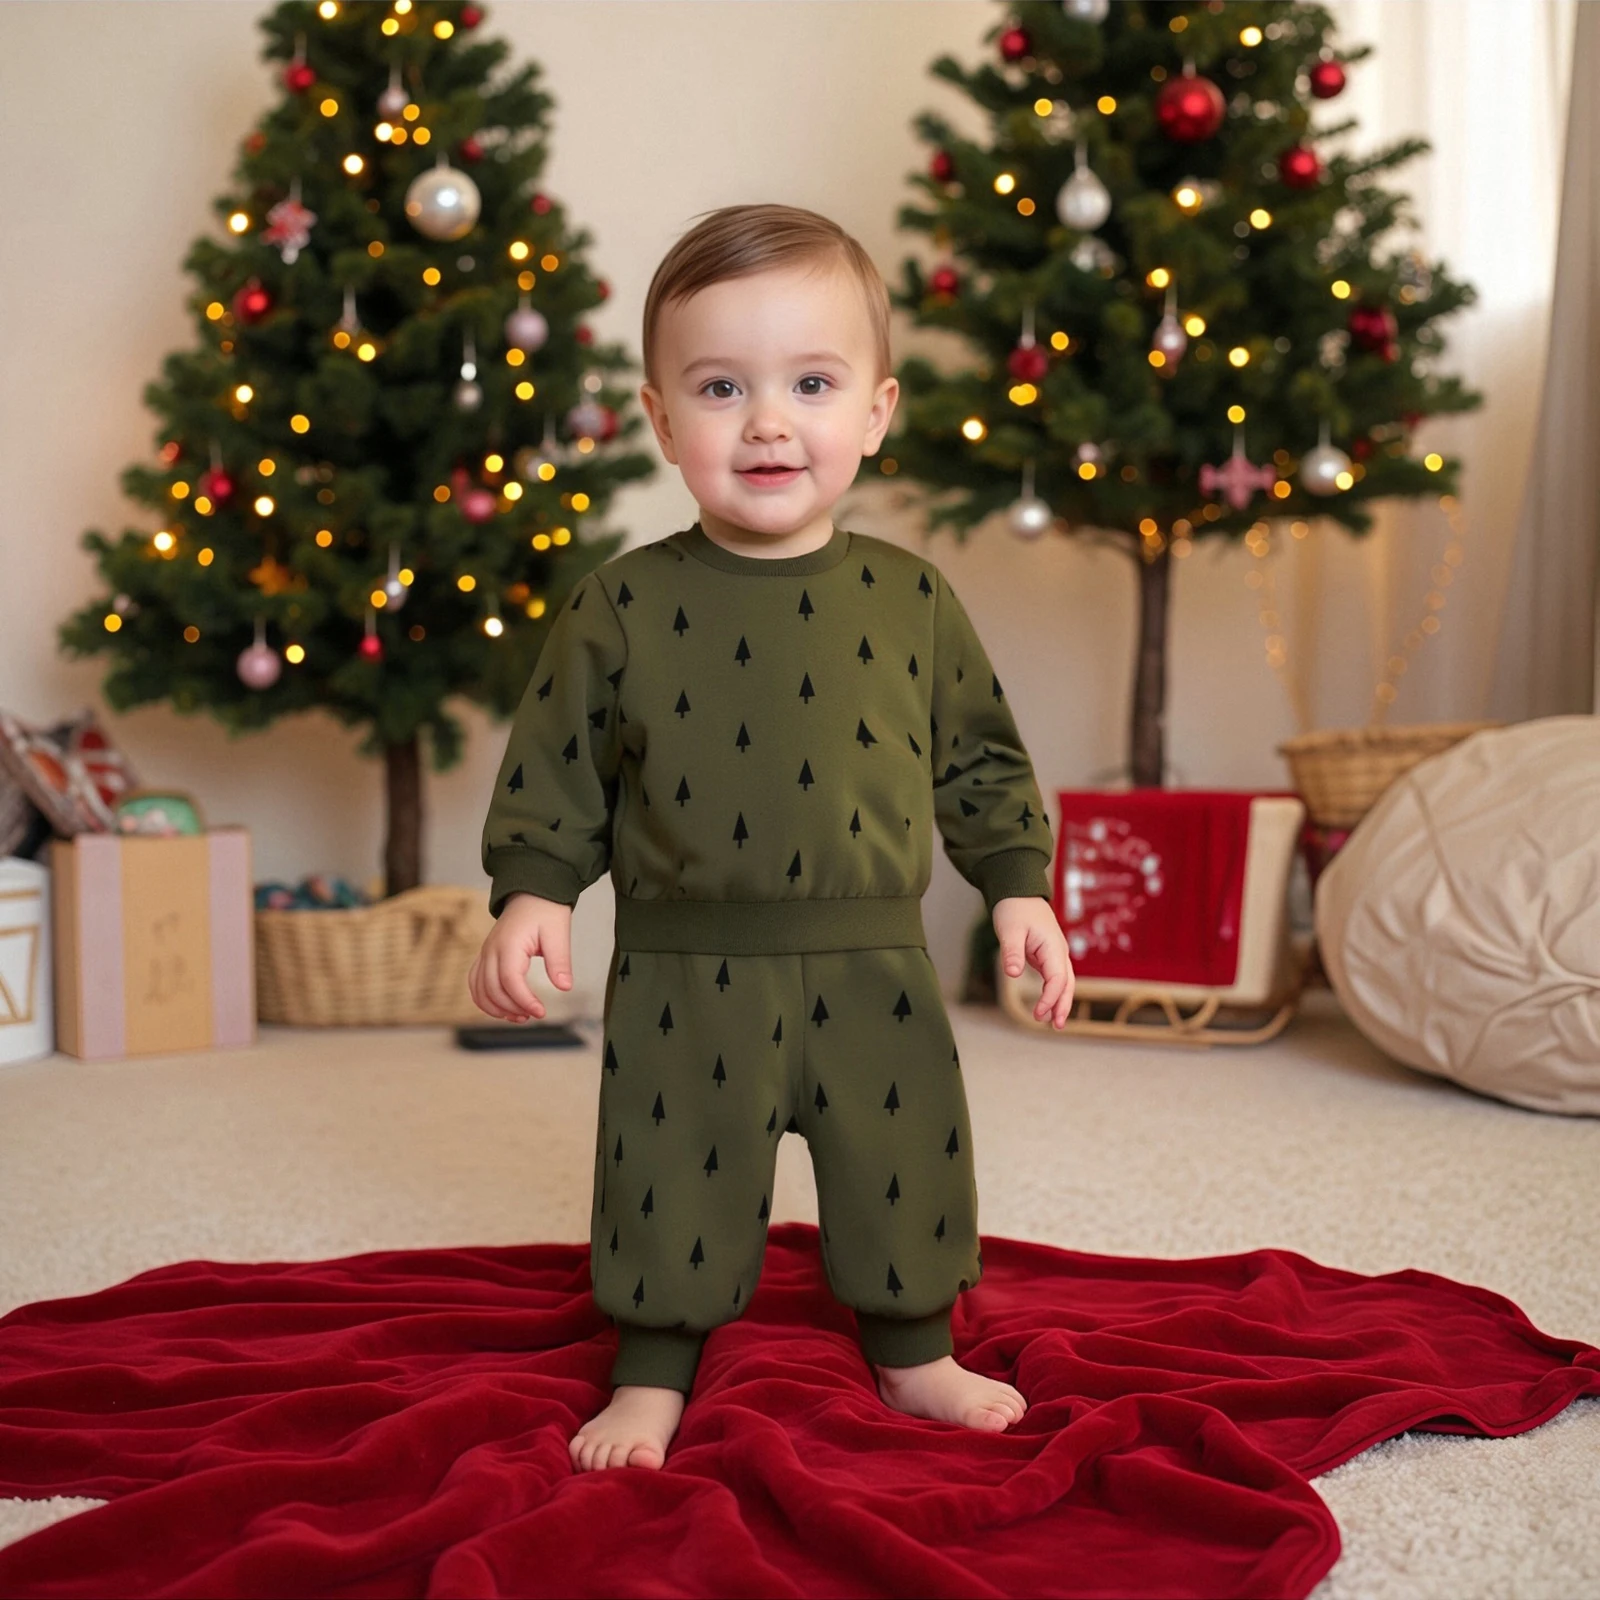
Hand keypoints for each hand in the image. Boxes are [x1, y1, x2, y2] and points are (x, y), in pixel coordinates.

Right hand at [468, 892, 572, 1021]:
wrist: (531, 893)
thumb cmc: (545, 910)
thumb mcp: (559, 933)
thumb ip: (560, 961)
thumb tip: (564, 987)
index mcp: (509, 944)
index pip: (510, 980)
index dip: (524, 1001)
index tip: (541, 1012)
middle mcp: (491, 950)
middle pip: (493, 989)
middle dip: (513, 1007)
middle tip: (535, 1014)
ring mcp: (485, 953)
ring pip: (479, 989)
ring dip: (496, 1008)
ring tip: (520, 1017)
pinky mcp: (485, 956)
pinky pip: (475, 982)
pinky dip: (485, 999)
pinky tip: (503, 1009)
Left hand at [992, 896, 1074, 1029]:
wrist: (1018, 892)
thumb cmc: (1014, 908)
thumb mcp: (1010, 930)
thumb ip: (1012, 952)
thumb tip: (1012, 973)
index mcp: (1053, 947)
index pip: (1057, 979)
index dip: (1050, 998)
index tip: (1038, 1013)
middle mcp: (1058, 951)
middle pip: (1067, 983)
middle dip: (1062, 1005)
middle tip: (1055, 1026)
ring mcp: (1054, 953)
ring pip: (1063, 981)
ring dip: (1060, 1001)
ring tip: (1052, 1022)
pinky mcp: (1047, 955)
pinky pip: (1054, 977)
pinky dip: (1053, 992)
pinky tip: (1046, 1005)